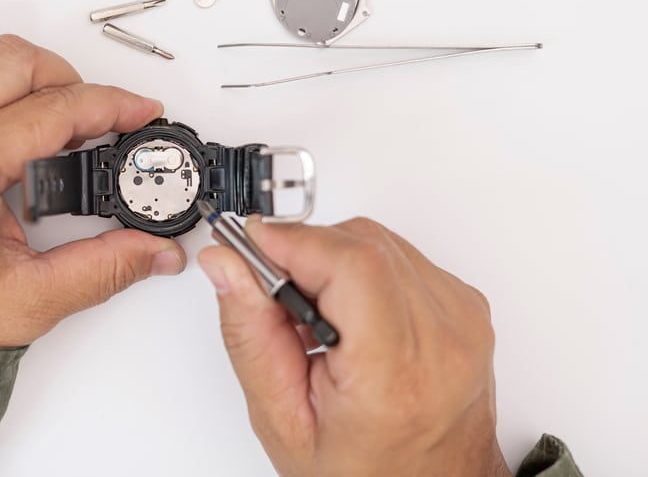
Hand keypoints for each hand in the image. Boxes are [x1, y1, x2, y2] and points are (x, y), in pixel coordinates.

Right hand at [198, 217, 509, 476]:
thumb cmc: (364, 472)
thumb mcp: (283, 419)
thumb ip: (250, 335)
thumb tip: (227, 265)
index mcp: (396, 377)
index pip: (351, 266)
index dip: (293, 240)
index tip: (250, 243)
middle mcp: (443, 341)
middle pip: (361, 245)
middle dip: (304, 252)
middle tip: (275, 294)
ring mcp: (462, 320)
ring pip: (379, 241)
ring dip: (332, 261)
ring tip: (316, 317)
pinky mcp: (467, 306)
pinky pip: (401, 256)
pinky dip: (362, 271)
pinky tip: (349, 313)